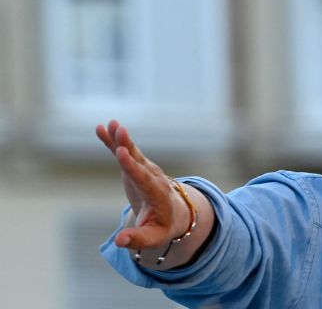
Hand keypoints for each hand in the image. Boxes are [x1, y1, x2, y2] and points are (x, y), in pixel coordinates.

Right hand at [96, 120, 189, 250]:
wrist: (176, 212)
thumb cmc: (164, 227)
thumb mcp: (155, 237)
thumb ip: (138, 239)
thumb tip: (120, 242)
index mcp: (158, 194)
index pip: (144, 179)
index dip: (132, 166)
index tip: (121, 153)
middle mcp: (153, 178)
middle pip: (139, 160)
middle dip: (129, 146)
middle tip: (120, 130)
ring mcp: (145, 170)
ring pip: (132, 152)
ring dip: (121, 138)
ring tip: (111, 124)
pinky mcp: (136, 167)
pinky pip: (124, 152)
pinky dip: (114, 141)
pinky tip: (102, 128)